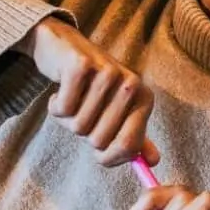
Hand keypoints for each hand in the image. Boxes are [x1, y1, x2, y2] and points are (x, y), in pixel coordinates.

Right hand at [18, 17, 158, 167]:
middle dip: (84, 133)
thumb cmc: (91, 86)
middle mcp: (131, 84)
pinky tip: (60, 91)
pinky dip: (55, 106)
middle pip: (99, 140)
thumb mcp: (117, 110)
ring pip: (79, 126)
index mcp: (144, 98)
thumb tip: (154, 162)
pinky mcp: (80, 65)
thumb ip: (133, 136)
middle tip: (82, 111)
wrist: (64, 47)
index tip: (98, 153)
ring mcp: (107, 72)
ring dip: (67, 119)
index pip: (128, 146)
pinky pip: (63, 109)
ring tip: (72, 100)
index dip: (108, 158)